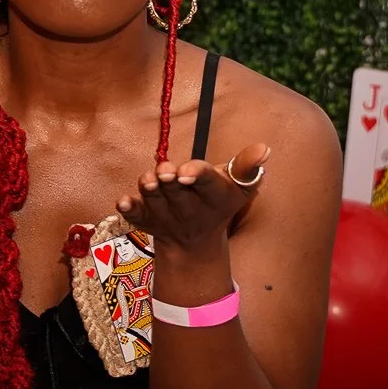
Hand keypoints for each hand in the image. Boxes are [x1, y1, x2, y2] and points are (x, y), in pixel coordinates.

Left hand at [116, 142, 269, 248]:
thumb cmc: (217, 198)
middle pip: (179, 194)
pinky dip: (129, 210)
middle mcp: (190, 211)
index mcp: (214, 197)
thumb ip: (246, 165)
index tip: (187, 171)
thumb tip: (265, 148)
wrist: (196, 240)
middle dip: (170, 182)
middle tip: (165, 171)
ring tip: (148, 180)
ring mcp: (166, 218)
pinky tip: (122, 201)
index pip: (207, 184)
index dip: (197, 176)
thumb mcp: (237, 184)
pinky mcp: (146, 221)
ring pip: (156, 202)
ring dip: (150, 192)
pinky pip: (136, 217)